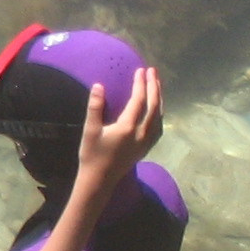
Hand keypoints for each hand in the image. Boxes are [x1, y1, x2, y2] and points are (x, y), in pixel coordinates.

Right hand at [77, 66, 162, 191]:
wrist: (100, 179)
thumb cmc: (92, 155)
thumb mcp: (90, 130)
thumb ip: (95, 107)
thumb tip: (99, 86)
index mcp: (128, 127)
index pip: (139, 100)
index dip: (141, 84)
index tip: (141, 70)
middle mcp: (142, 132)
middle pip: (154, 105)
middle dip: (154, 87)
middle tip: (152, 72)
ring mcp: (147, 140)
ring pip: (159, 115)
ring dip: (159, 98)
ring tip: (156, 85)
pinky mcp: (147, 146)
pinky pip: (159, 125)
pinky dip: (159, 112)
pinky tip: (157, 109)